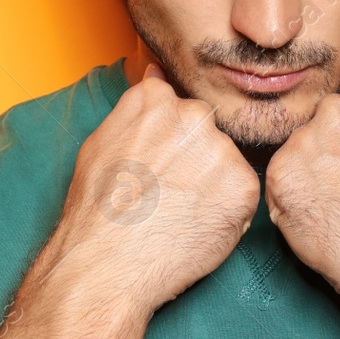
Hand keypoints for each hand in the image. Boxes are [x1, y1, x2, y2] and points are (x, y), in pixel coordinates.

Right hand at [0, 61, 258, 338]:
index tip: (154, 167)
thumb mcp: (101, 143)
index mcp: (156, 100)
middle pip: (206, 131)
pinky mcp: (243, 183)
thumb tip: (155, 73)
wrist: (106, 266)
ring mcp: (220, 148)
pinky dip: (229, 210)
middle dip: (194, 158)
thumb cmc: (96, 212)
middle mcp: (192, 115)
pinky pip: (243, 191)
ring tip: (178, 213)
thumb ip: (135, 106)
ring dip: (214, 183)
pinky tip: (196, 225)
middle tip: (166, 194)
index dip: (168, 142)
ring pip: (226, 161)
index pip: (177, 106)